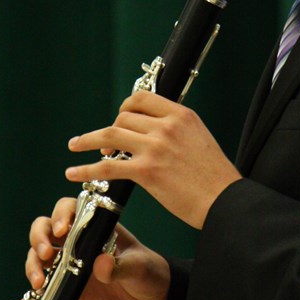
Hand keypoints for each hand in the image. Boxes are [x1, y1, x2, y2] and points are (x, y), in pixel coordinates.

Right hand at [16, 198, 170, 299]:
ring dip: (32, 265)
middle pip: (44, 228)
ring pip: (37, 256)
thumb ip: (121, 266)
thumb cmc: (148, 273)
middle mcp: (75, 240)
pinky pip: (40, 288)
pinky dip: (26, 296)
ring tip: (38, 282)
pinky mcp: (63, 286)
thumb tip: (101, 265)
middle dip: (39, 238)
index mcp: (95, 226)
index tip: (62, 230)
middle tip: (46, 254)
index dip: (61, 215)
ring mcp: (66, 263)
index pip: (70, 209)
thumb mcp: (139, 267)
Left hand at [65, 92, 240, 228]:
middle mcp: (167, 126)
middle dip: (109, 130)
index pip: (143, 99)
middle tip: (104, 145)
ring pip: (110, 135)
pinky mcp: (147, 171)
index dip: (125, 107)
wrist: (225, 201)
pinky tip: (74, 173)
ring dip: (87, 140)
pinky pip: (107, 166)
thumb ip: (177, 131)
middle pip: (124, 117)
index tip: (120, 117)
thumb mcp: (200, 140)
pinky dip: (86, 169)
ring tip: (74, 146)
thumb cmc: (215, 178)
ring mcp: (155, 147)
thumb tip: (154, 134)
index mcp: (182, 115)